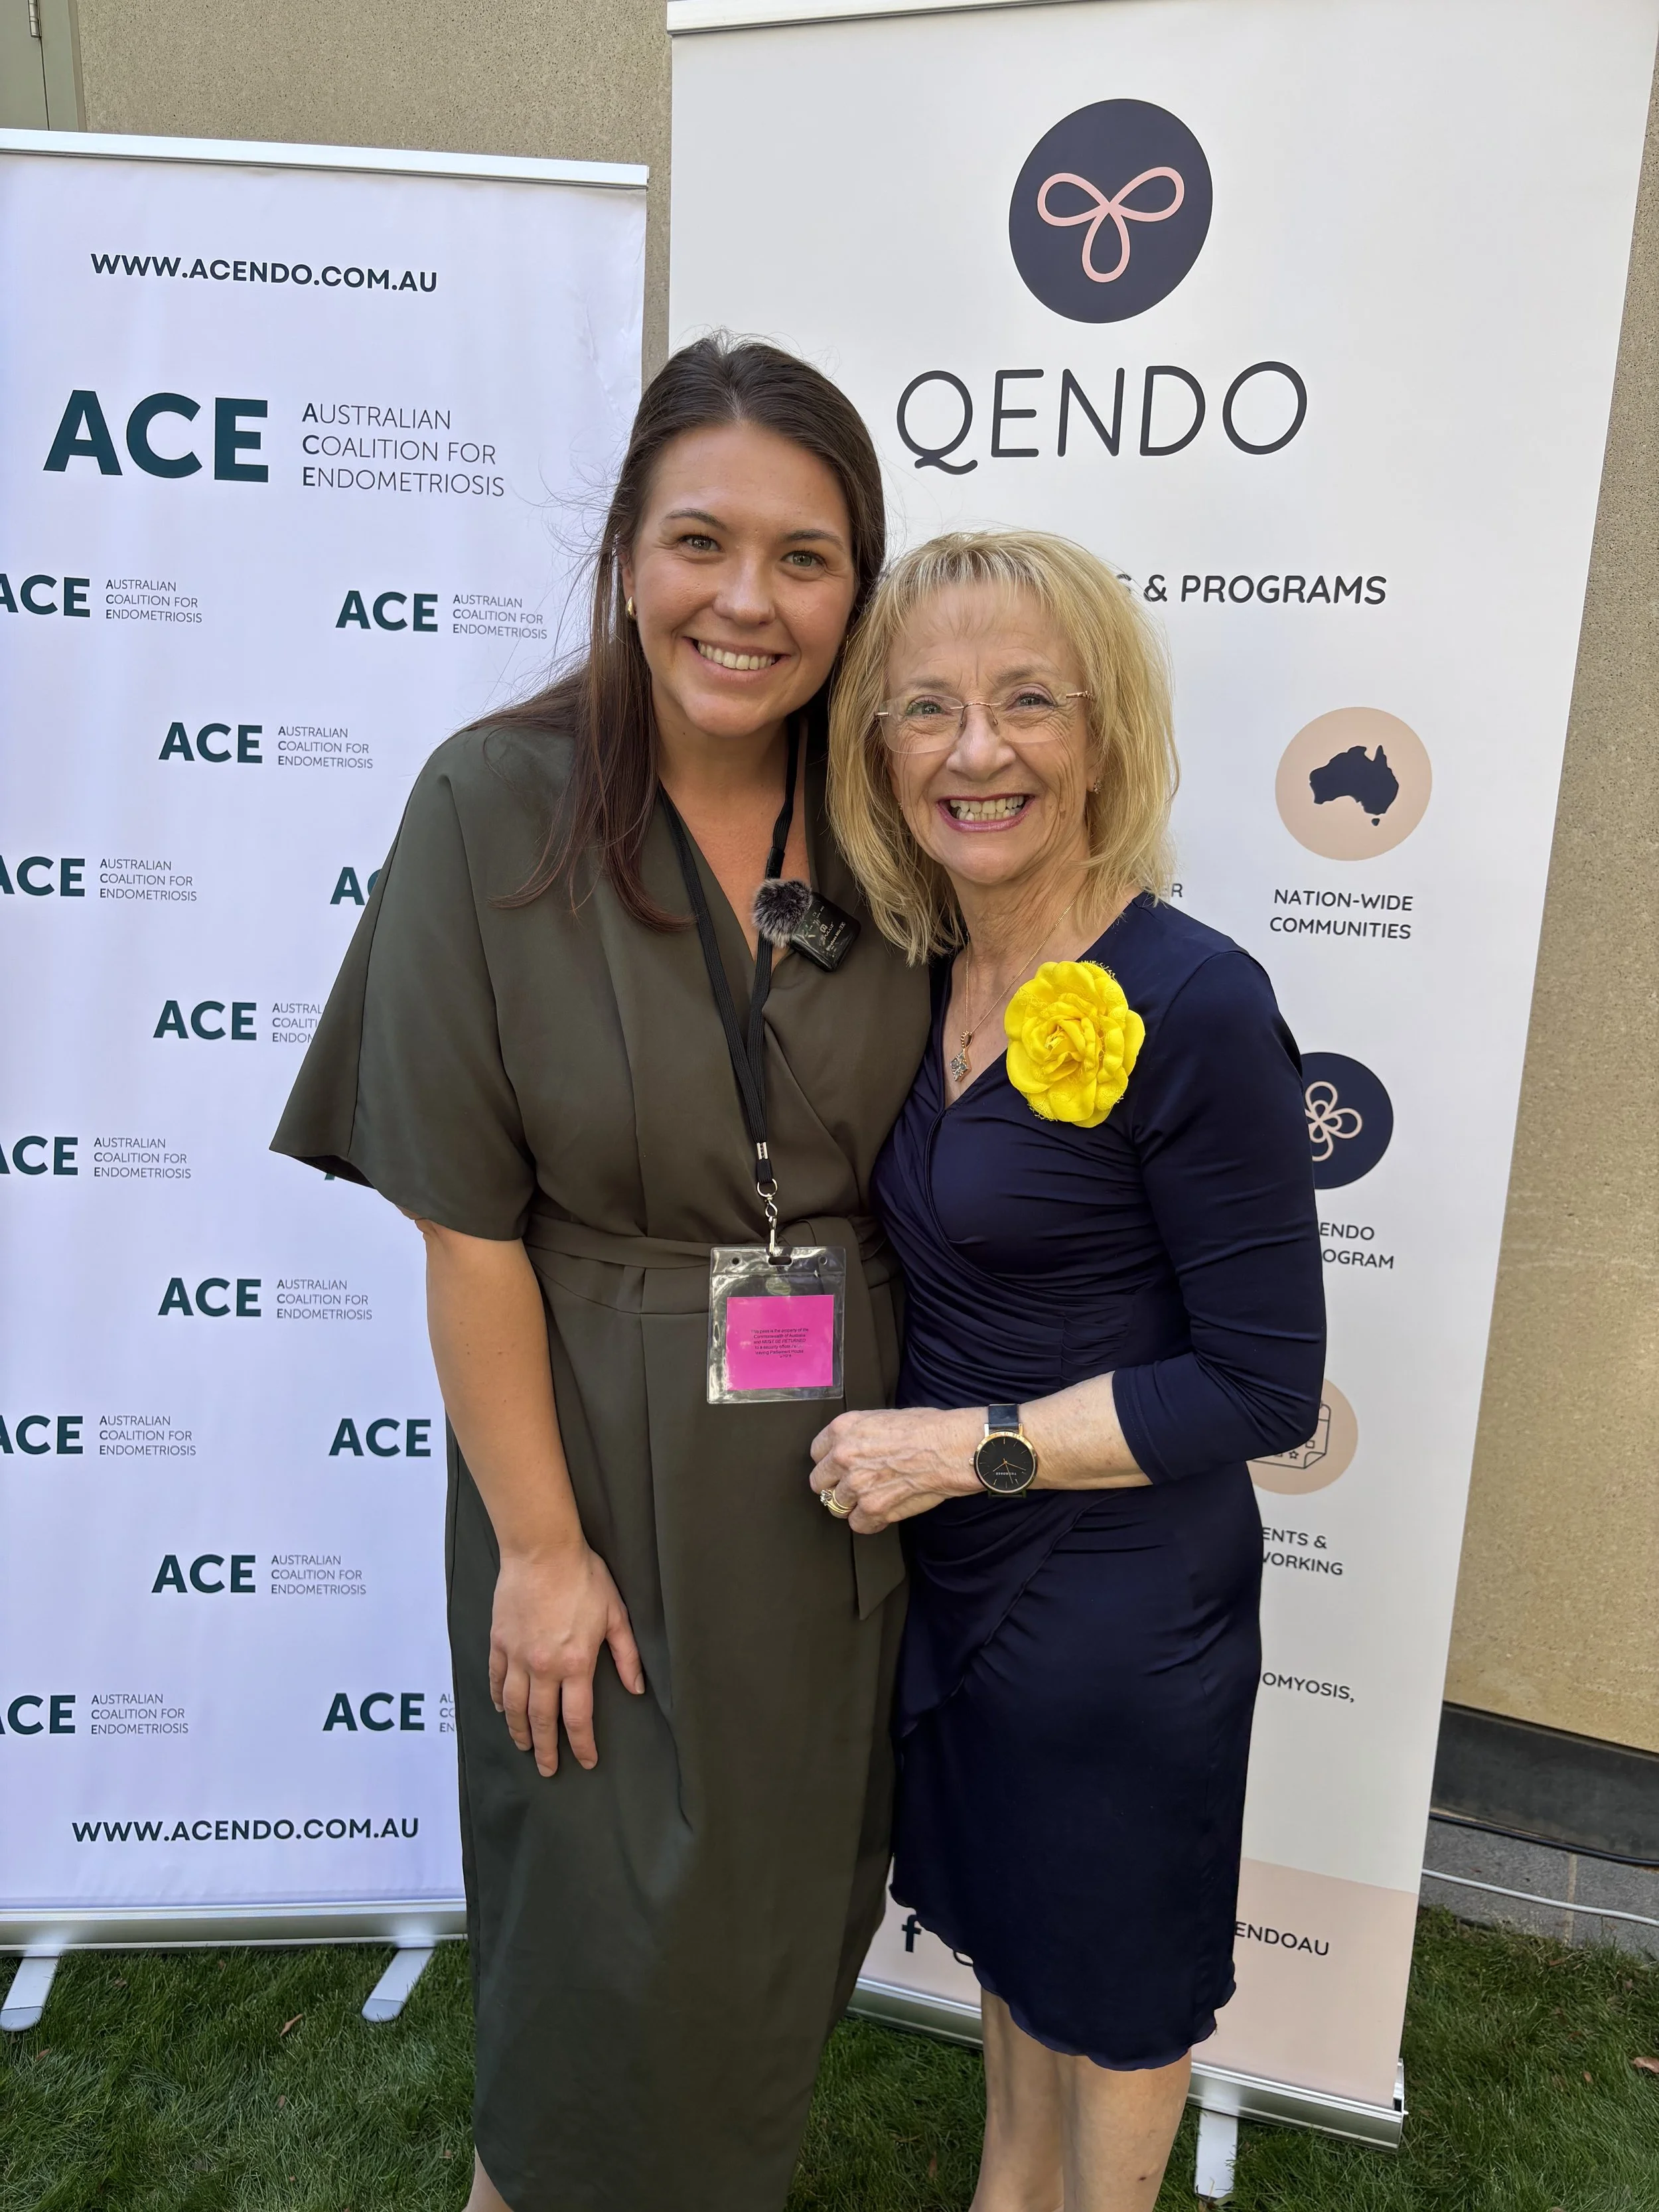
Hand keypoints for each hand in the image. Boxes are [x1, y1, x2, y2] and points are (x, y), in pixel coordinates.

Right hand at [488, 1545, 644, 1776]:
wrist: (542, 1550)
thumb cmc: (583, 1578)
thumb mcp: (616, 1614)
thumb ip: (626, 1655)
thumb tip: (637, 1688)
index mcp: (575, 1664)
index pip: (577, 1718)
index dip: (582, 1745)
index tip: (586, 1761)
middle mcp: (543, 1667)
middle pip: (542, 1720)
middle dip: (546, 1749)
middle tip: (547, 1769)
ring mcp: (517, 1656)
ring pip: (515, 1706)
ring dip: (519, 1731)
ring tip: (524, 1747)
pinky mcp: (499, 1642)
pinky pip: (497, 1680)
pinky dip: (499, 1699)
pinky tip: (502, 1710)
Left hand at [809, 1406, 982, 1532]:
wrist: (950, 1447)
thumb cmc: (926, 1428)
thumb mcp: (882, 1417)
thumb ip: (859, 1434)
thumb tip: (852, 1448)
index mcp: (843, 1429)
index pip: (816, 1453)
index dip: (830, 1463)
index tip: (839, 1468)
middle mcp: (843, 1456)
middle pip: (820, 1483)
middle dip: (836, 1486)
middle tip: (854, 1486)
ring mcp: (856, 1485)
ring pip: (836, 1506)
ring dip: (853, 1506)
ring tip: (873, 1498)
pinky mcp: (872, 1508)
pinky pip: (858, 1525)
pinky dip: (870, 1523)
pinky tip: (882, 1513)